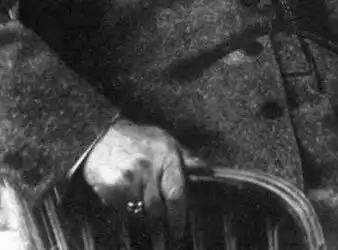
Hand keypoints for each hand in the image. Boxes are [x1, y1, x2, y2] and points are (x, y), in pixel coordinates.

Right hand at [82, 119, 204, 240]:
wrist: (101, 136)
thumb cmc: (137, 139)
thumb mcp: (164, 141)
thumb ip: (185, 157)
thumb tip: (206, 169)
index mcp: (166, 155)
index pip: (176, 194)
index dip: (179, 216)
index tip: (179, 230)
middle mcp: (148, 167)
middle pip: (158, 209)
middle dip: (160, 216)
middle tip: (159, 217)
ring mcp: (129, 178)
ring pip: (141, 212)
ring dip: (142, 211)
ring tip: (138, 197)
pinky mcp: (112, 188)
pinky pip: (123, 210)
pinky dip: (125, 207)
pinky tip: (124, 193)